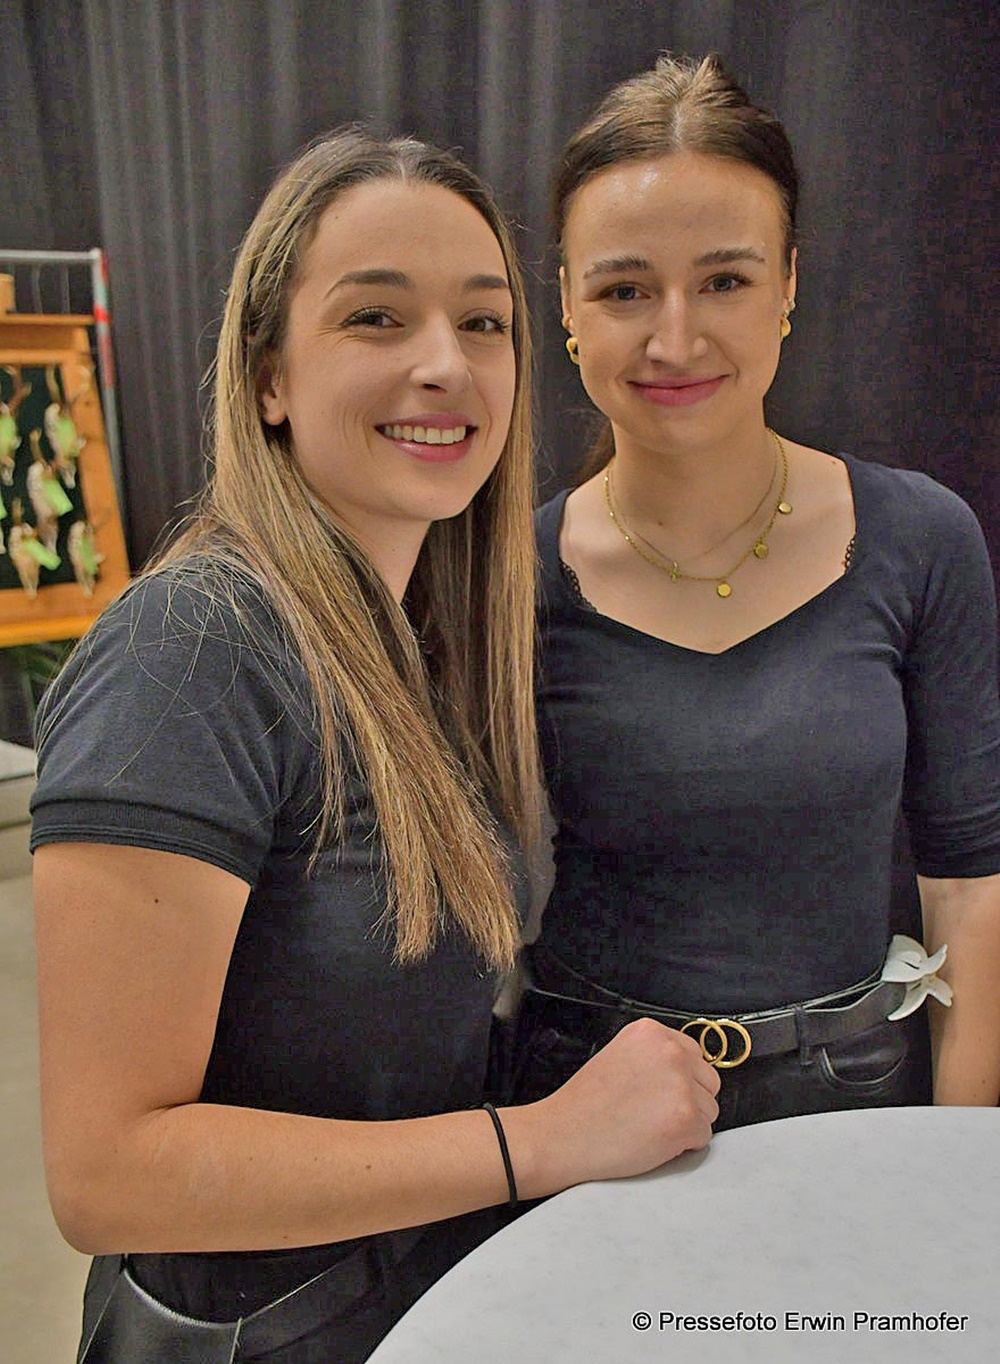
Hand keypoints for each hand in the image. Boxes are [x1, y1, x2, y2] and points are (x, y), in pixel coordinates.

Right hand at [506, 1017, 719, 1196]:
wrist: (562, 1134)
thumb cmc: (585, 1104)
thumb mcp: (619, 1055)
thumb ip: (654, 1056)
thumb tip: (686, 1072)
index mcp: (652, 1032)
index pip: (694, 1056)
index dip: (679, 1080)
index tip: (657, 1093)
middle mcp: (671, 1051)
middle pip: (708, 1081)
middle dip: (689, 1100)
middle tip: (652, 1113)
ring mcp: (680, 1084)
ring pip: (709, 1110)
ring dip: (687, 1123)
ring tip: (649, 1126)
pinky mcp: (685, 1119)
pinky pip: (703, 1136)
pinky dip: (684, 1145)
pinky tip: (653, 1141)